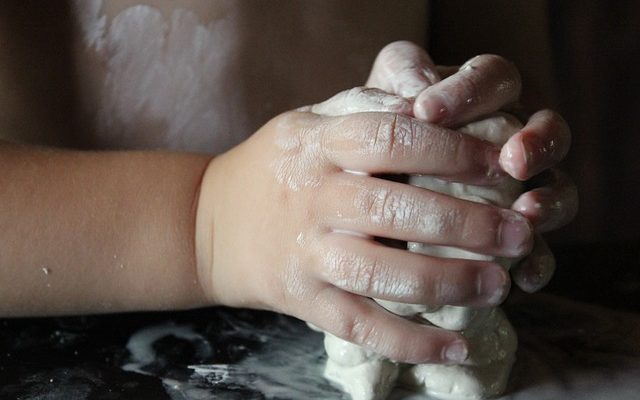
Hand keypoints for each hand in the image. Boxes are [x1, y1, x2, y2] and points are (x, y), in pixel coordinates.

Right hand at [194, 89, 533, 363]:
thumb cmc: (276, 167)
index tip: (502, 163)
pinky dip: (410, 342)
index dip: (454, 149)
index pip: (393, 138)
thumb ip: (364, 111)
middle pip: (396, 208)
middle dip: (467, 223)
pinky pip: (360, 325)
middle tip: (519, 233)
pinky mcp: (304, 300)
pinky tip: (455, 346)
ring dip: (447, 282)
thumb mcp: (308, 122)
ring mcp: (307, 254)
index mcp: (319, 145)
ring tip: (499, 284)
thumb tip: (430, 104)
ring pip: (382, 275)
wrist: (209, 221)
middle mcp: (313, 198)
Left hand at [367, 41, 577, 292]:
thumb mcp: (377, 103)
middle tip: (512, 160)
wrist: (367, 196)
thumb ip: (398, 77)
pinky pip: (542, 251)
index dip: (469, 91)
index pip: (496, 80)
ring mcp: (523, 192)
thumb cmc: (376, 141)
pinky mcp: (517, 240)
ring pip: (559, 191)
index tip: (425, 111)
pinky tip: (522, 277)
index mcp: (485, 100)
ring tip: (526, 212)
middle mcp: (513, 143)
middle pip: (550, 133)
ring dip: (549, 202)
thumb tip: (416, 86)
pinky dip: (538, 262)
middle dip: (537, 144)